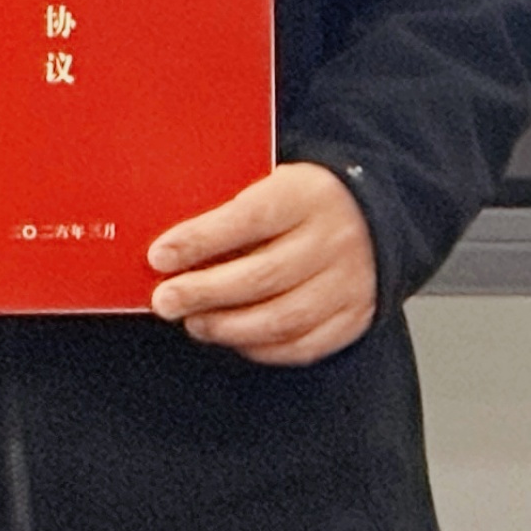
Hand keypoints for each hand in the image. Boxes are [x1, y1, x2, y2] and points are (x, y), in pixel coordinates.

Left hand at [147, 160, 377, 365]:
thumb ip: (228, 207)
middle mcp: (334, 239)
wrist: (372, 216)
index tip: (159, 256)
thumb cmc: (299, 201)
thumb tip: (168, 245)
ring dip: (228, 326)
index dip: (200, 240)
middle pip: (263, 275)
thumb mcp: (271, 183)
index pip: (248, 218)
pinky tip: (233, 338)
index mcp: (307, 194)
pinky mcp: (354, 316)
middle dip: (204, 292)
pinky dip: (261, 348)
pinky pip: (304, 345)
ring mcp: (349, 282)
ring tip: (193, 322)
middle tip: (165, 300)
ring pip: (282, 318)